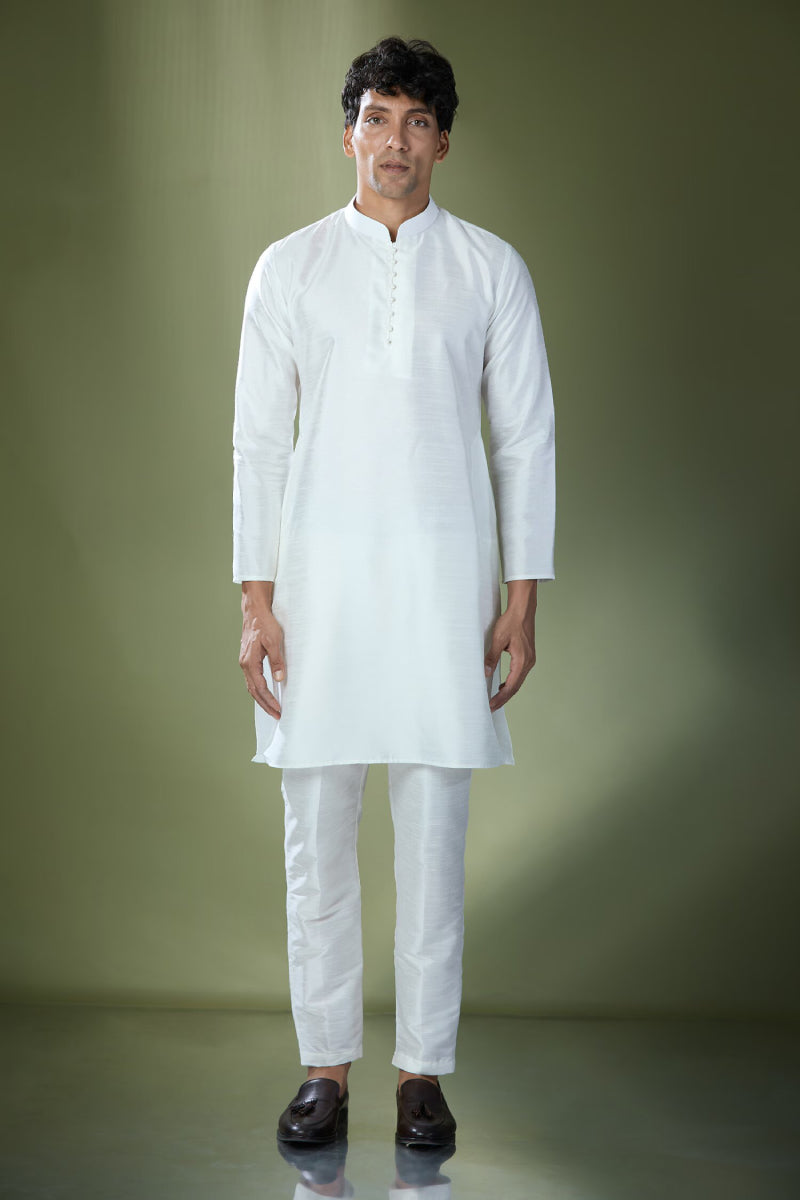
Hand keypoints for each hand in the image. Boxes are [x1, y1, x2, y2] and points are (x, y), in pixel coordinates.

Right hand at [239, 596, 285, 718]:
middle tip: (276, 715)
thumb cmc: (264, 624)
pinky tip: (265, 693)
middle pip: (253, 691)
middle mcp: (245, 664)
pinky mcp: (248, 660)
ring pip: (251, 687)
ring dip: (261, 699)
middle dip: (265, 704)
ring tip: (272, 708)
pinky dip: (258, 690)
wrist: (255, 612)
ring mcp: (245, 663)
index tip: (278, 709)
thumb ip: (276, 661)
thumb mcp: (274, 641)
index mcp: (249, 662)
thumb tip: (279, 678)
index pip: (260, 688)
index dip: (269, 700)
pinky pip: (252, 680)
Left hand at [484, 583, 536, 711]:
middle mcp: (528, 663)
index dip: (501, 697)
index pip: (511, 686)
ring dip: (507, 691)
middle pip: (516, 687)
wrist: (523, 610)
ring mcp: (529, 660)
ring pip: (518, 682)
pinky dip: (511, 682)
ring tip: (496, 699)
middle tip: (492, 708)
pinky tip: (503, 684)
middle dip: (503, 698)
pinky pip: (519, 674)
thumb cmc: (511, 622)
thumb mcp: (498, 639)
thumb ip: (492, 657)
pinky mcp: (527, 656)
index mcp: (522, 661)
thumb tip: (485, 673)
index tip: (491, 705)